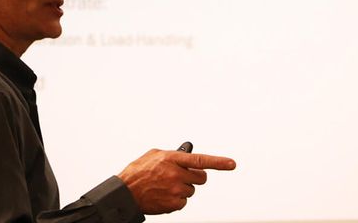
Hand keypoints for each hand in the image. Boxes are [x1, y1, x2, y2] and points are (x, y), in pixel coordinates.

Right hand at [117, 148, 235, 214]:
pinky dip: (177, 199)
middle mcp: (176, 174)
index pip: (200, 160)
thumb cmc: (138, 172)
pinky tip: (164, 195)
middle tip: (182, 176)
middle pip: (201, 177)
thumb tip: (186, 154)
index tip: (232, 164)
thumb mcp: (154, 155)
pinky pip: (184, 201)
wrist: (125, 193)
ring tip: (166, 186)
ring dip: (183, 188)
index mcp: (172, 159)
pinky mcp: (174, 204)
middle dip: (195, 177)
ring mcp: (175, 190)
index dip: (219, 162)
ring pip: (192, 190)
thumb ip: (173, 154)